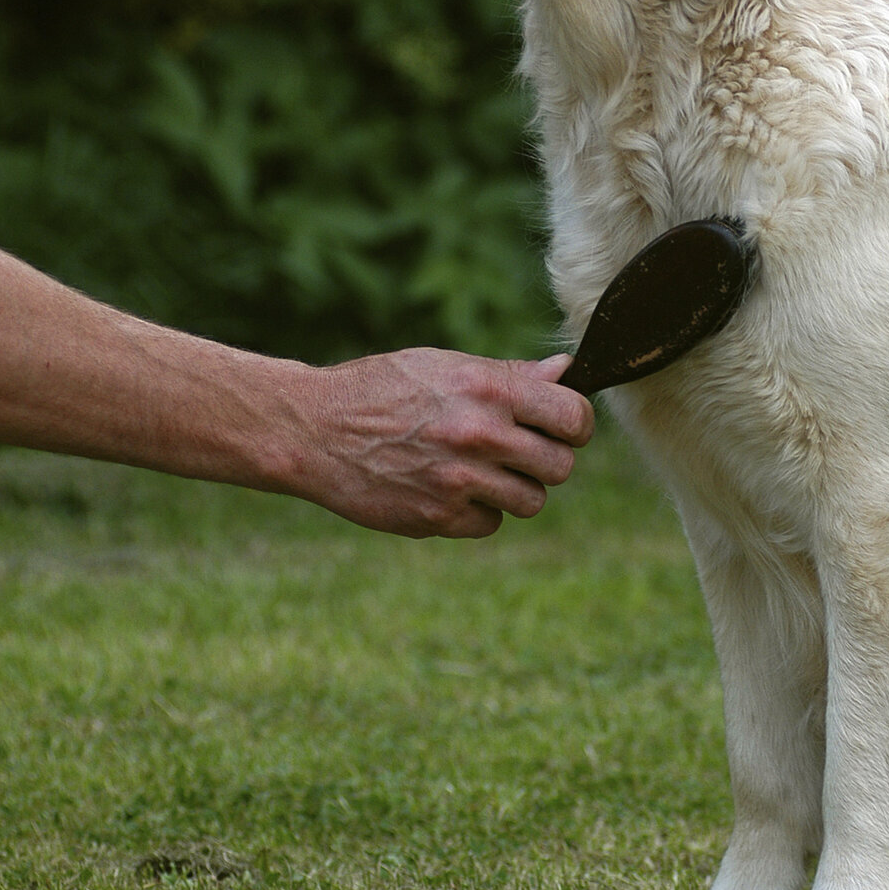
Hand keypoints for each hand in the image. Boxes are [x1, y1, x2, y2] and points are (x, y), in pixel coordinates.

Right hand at [295, 347, 594, 536]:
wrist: (314, 430)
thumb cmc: (380, 388)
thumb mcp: (443, 366)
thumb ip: (508, 375)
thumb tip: (565, 371)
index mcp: (485, 389)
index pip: (572, 416)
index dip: (575, 424)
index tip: (563, 427)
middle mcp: (478, 435)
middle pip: (560, 466)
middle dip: (547, 460)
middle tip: (518, 450)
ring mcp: (459, 481)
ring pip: (530, 500)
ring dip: (514, 488)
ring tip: (479, 468)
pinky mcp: (438, 518)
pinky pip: (491, 523)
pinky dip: (478, 511)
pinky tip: (449, 488)